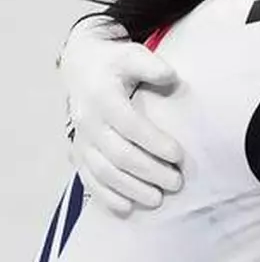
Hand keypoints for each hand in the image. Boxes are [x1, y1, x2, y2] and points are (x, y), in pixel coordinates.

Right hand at [60, 17, 184, 214]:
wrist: (81, 67)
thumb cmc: (114, 63)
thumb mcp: (132, 55)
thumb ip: (151, 65)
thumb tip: (171, 76)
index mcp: (102, 98)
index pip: (130, 126)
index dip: (154, 142)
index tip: (178, 155)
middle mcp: (88, 122)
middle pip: (118, 154)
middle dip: (148, 171)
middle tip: (176, 182)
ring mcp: (80, 140)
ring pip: (103, 172)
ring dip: (130, 188)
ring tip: (157, 199)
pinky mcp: (77, 152)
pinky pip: (88, 179)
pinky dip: (106, 196)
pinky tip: (126, 208)